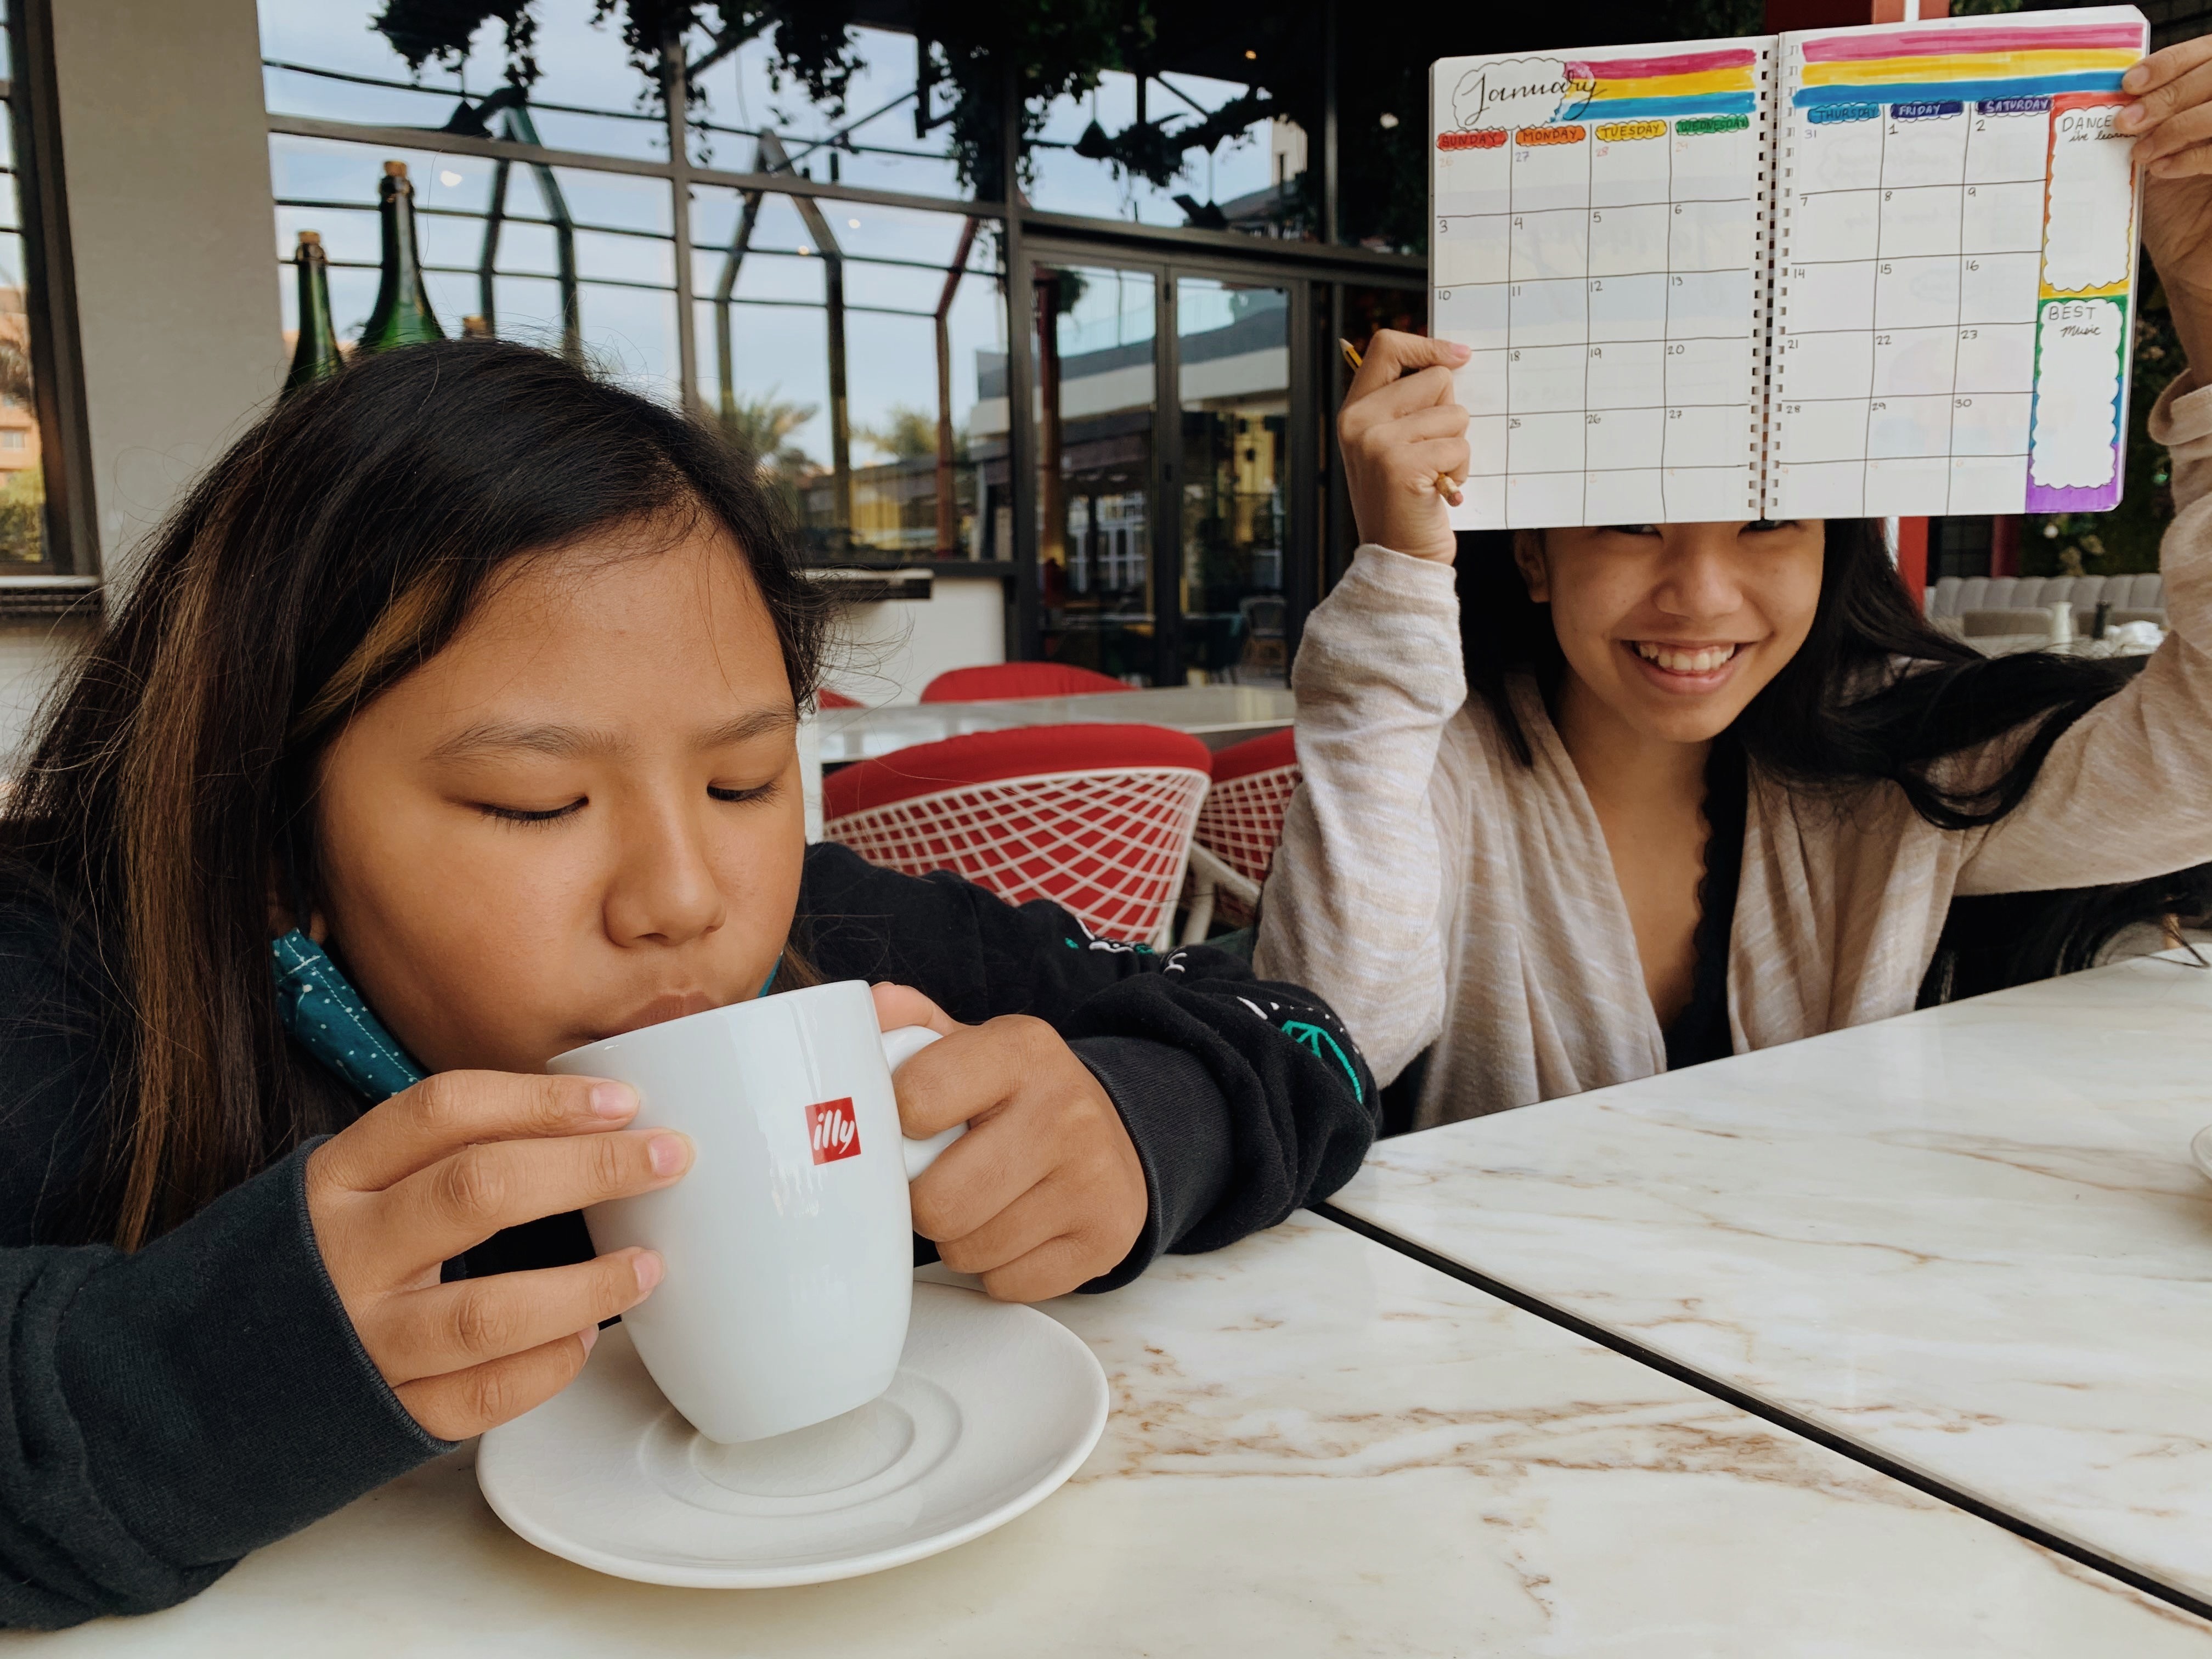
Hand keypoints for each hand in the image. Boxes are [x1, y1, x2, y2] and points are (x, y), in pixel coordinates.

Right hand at [305, 1071, 691, 1439]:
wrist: (191, 1385)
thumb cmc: (308, 1270)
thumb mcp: (346, 1194)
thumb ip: (434, 1162)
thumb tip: (583, 1126)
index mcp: (333, 1181)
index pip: (443, 1112)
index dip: (540, 1100)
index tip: (621, 1099)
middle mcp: (344, 1254)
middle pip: (479, 1190)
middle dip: (589, 1167)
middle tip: (668, 1158)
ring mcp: (361, 1340)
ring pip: (489, 1310)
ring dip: (587, 1285)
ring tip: (647, 1265)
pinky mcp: (384, 1414)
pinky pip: (483, 1395)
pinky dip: (548, 1366)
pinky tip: (587, 1338)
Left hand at [872, 983, 1146, 1301]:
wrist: (1116, 1138)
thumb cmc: (1021, 1098)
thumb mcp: (974, 1049)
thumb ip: (913, 1026)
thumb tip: (870, 1005)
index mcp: (1022, 1050)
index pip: (914, 1100)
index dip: (895, 1126)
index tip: (911, 1127)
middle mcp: (1065, 1110)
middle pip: (936, 1202)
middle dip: (925, 1201)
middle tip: (942, 1179)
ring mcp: (1092, 1179)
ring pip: (968, 1251)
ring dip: (959, 1240)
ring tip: (981, 1204)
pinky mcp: (1106, 1239)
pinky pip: (1006, 1284)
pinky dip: (999, 1269)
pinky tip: (1016, 1231)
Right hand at [1337, 329, 1471, 563]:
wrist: (1397, 557)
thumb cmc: (1404, 500)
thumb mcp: (1391, 444)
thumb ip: (1406, 404)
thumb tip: (1451, 361)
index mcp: (1354, 410)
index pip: (1387, 346)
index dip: (1427, 345)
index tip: (1458, 356)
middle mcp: (1359, 421)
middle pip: (1435, 379)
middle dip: (1449, 412)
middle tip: (1432, 450)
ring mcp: (1378, 442)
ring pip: (1454, 412)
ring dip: (1457, 445)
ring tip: (1435, 473)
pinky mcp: (1402, 464)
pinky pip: (1458, 444)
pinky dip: (1460, 469)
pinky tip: (1440, 488)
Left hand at [2122, 39, 2211, 361]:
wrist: (2191, 263)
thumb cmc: (2172, 210)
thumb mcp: (2151, 158)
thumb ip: (2143, 125)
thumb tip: (2109, 98)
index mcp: (2211, 100)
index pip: (2209, 53)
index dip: (2173, 61)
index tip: (2129, 82)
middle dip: (2168, 95)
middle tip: (2126, 122)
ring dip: (2176, 125)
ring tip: (2142, 152)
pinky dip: (2191, 155)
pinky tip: (2161, 170)